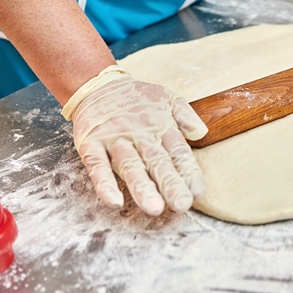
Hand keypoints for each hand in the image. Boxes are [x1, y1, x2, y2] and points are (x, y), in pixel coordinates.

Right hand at [63, 66, 207, 214]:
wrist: (97, 84)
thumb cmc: (137, 98)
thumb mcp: (167, 98)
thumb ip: (186, 116)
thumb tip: (202, 133)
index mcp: (161, 126)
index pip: (178, 152)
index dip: (189, 172)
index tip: (198, 192)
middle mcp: (140, 134)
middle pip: (157, 162)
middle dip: (170, 184)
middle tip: (182, 204)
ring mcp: (114, 139)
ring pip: (130, 166)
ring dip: (142, 187)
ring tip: (154, 207)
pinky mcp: (90, 144)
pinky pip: (97, 166)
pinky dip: (104, 183)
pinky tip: (114, 201)